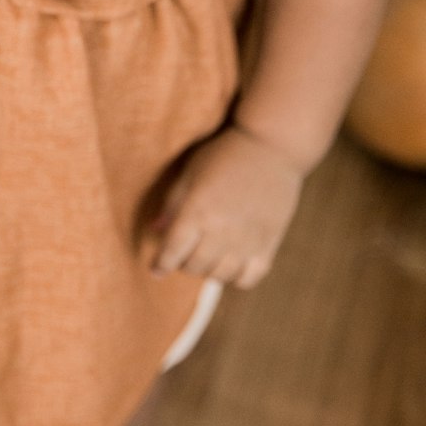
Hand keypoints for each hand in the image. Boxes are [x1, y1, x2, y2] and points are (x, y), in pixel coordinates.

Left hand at [144, 123, 303, 289]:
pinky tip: (231, 263)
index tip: (155, 269)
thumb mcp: (191, 172)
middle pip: (194, 267)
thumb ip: (172, 204)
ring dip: (208, 270)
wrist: (271, 146)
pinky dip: (235, 277)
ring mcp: (247, 241)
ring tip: (206, 256)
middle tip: (183, 253)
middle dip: (183, 263)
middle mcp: (221, 230)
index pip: (172, 251)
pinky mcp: (269, 245)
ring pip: (220, 276)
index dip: (160, 264)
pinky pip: (248, 279)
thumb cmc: (225, 154)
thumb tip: (154, 230)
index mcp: (197, 210)